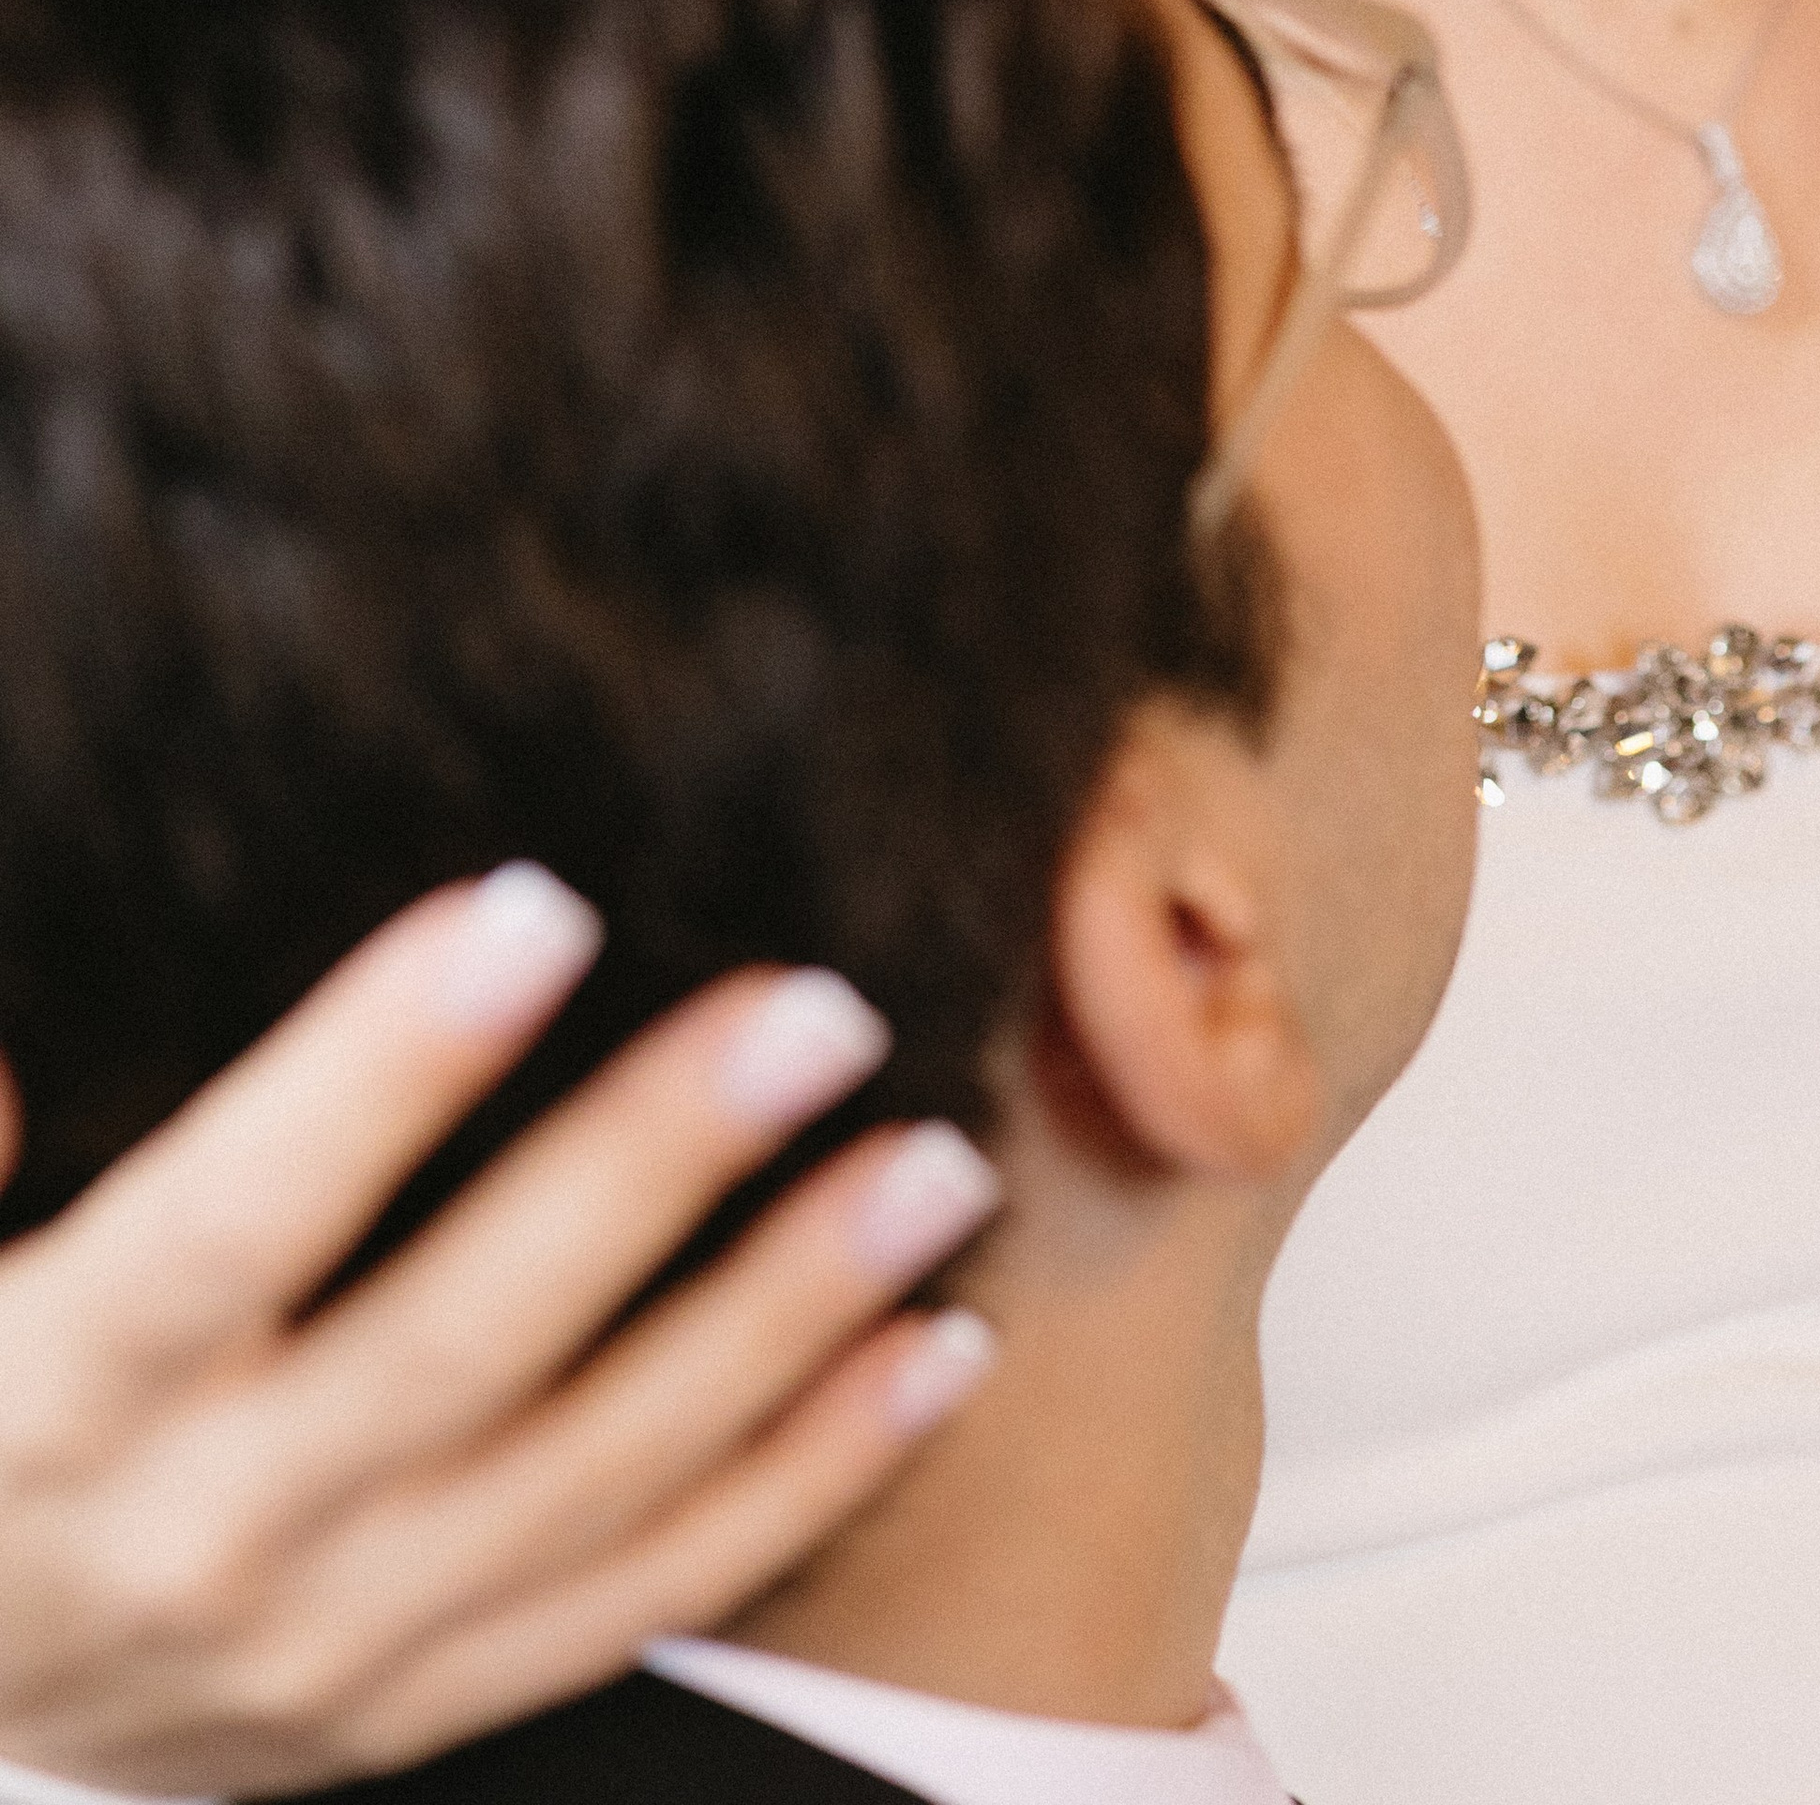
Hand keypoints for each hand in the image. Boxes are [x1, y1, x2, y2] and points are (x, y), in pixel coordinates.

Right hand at [0, 868, 998, 1794]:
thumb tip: (24, 1059)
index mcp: (55, 1398)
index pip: (231, 1223)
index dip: (381, 1071)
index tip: (535, 904)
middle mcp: (205, 1540)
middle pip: (460, 1347)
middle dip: (654, 1168)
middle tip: (818, 1011)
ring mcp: (329, 1651)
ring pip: (598, 1481)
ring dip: (786, 1317)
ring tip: (933, 1163)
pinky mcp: (419, 1708)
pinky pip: (646, 1599)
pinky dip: (809, 1480)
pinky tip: (935, 1349)